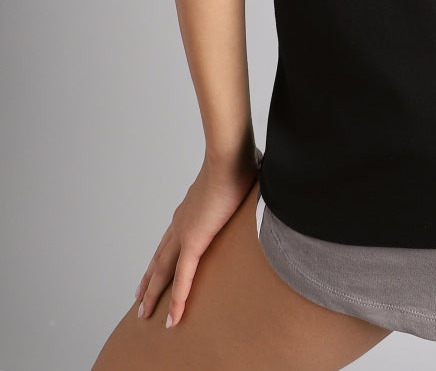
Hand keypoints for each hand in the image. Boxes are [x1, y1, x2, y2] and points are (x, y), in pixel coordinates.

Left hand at [133, 144, 262, 328]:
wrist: (230, 155)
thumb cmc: (239, 160)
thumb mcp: (238, 178)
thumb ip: (243, 186)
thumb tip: (259, 180)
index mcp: (190, 208)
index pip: (171, 238)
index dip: (162, 255)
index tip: (155, 269)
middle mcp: (181, 221)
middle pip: (160, 258)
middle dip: (149, 279)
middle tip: (139, 299)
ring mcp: (185, 232)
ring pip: (163, 272)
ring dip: (153, 293)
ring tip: (143, 312)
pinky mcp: (194, 241)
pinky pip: (183, 278)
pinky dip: (177, 300)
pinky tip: (172, 319)